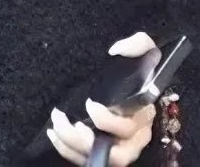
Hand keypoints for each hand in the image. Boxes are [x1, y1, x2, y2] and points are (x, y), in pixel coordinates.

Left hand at [47, 32, 157, 166]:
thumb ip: (138, 44)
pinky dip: (66, 150)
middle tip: (64, 120)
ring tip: (56, 124)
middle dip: (84, 141)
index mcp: (143, 116)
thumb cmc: (139, 71)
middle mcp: (134, 138)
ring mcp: (118, 148)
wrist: (133, 82)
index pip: (128, 128)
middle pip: (116, 155)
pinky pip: (84, 159)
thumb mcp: (146, 52)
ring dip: (71, 145)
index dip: (107, 122)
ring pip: (97, 158)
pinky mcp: (103, 151)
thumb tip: (116, 50)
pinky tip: (53, 133)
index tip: (89, 104)